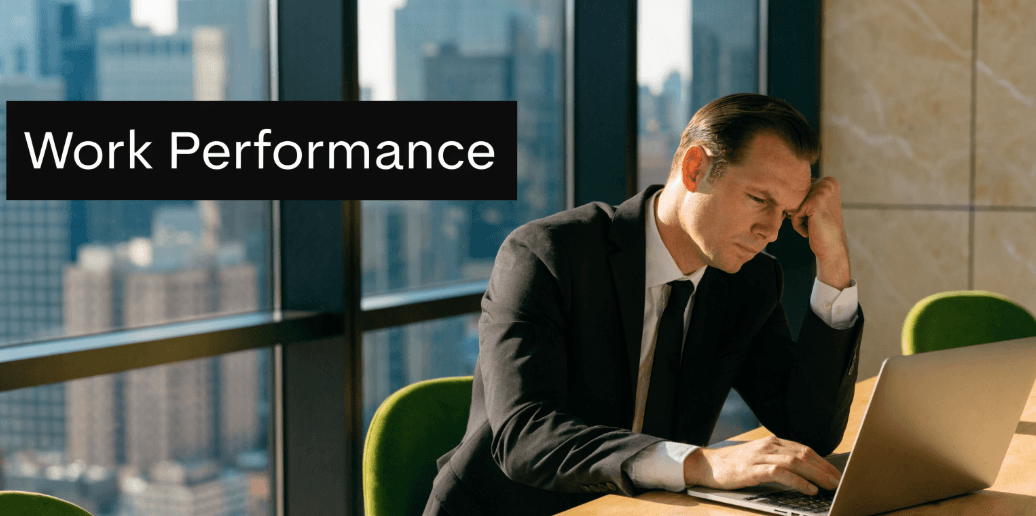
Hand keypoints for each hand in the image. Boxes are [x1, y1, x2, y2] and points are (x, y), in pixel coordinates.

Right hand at [683, 436, 840, 494]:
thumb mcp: (759, 457)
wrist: (708, 464)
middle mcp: (769, 445)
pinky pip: (781, 473)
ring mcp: (760, 456)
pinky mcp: (753, 469)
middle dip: (825, 468)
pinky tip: (809, 489)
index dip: (823, 461)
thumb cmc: (735, 464)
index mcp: (772, 441)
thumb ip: (778, 459)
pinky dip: (798, 481)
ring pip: (796, 462)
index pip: (804, 449)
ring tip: (830, 486)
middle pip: (804, 454)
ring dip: (817, 475)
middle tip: (839, 481)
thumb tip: (805, 472)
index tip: (836, 473)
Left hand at [790, 177, 849, 288]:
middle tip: (814, 223)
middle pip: (794, 196)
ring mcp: (821, 191)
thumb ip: (805, 193)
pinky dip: (798, 225)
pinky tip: (811, 231)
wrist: (833, 248)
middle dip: (799, 212)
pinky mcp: (813, 203)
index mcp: (829, 181)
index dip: (802, 206)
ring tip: (813, 226)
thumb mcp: (817, 205)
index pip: (799, 190)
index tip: (815, 217)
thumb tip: (781, 187)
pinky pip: (793, 214)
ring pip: (793, 204)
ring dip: (798, 218)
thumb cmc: (822, 228)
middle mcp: (827, 182)